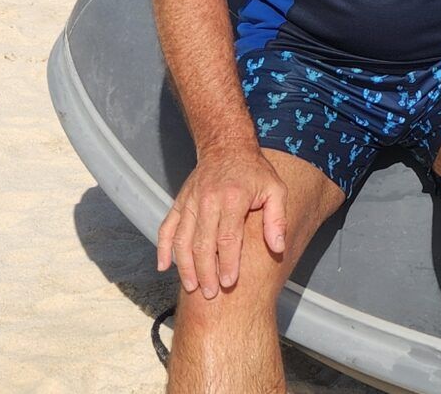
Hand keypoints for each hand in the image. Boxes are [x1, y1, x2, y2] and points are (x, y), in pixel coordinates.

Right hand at [156, 145, 288, 300]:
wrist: (226, 146)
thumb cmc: (255, 172)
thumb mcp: (276, 190)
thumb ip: (277, 219)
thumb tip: (277, 247)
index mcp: (233, 199)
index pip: (228, 238)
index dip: (227, 263)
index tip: (229, 283)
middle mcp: (207, 201)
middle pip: (202, 244)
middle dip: (205, 271)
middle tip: (210, 294)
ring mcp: (190, 202)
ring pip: (182, 239)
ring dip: (184, 266)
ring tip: (191, 287)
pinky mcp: (179, 203)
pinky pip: (167, 227)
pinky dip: (163, 248)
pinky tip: (163, 266)